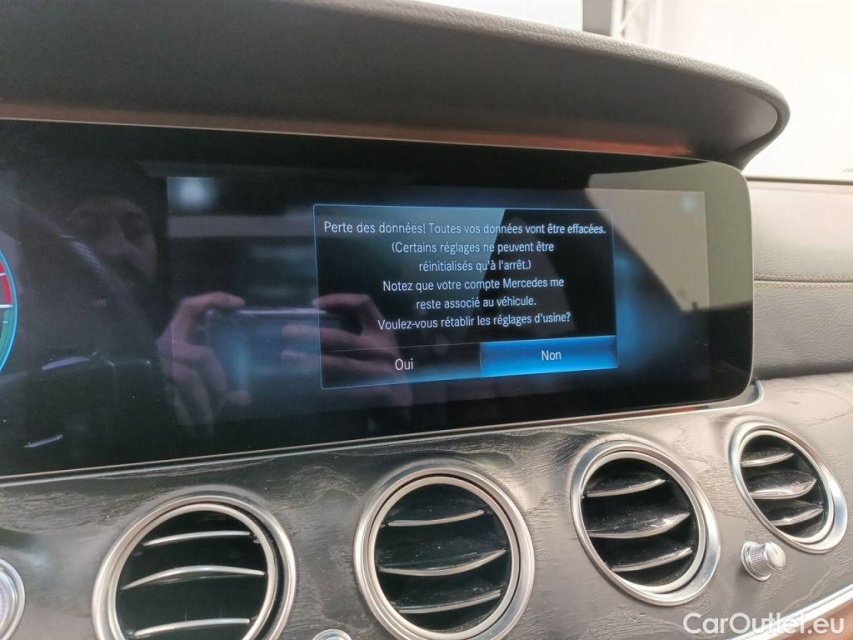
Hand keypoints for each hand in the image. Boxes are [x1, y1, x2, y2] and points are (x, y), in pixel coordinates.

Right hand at [157, 292, 250, 425]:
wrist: (122, 400)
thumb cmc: (163, 386)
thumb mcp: (192, 381)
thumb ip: (218, 387)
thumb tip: (246, 398)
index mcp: (173, 336)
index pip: (190, 307)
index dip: (215, 299)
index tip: (240, 303)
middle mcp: (164, 347)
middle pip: (203, 356)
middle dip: (219, 381)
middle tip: (225, 399)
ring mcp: (156, 366)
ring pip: (190, 379)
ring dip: (207, 404)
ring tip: (211, 422)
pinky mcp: (149, 385)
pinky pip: (176, 402)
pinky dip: (191, 418)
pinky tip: (198, 430)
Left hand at [281, 294, 412, 406]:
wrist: (403, 401)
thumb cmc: (380, 368)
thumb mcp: (376, 346)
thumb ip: (353, 336)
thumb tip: (311, 322)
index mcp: (382, 333)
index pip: (363, 305)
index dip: (338, 300)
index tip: (313, 305)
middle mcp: (383, 350)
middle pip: (343, 338)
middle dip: (312, 334)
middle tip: (288, 332)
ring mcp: (382, 373)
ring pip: (340, 365)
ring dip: (310, 361)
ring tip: (288, 356)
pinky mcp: (377, 394)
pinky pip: (344, 389)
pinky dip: (321, 386)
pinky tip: (302, 383)